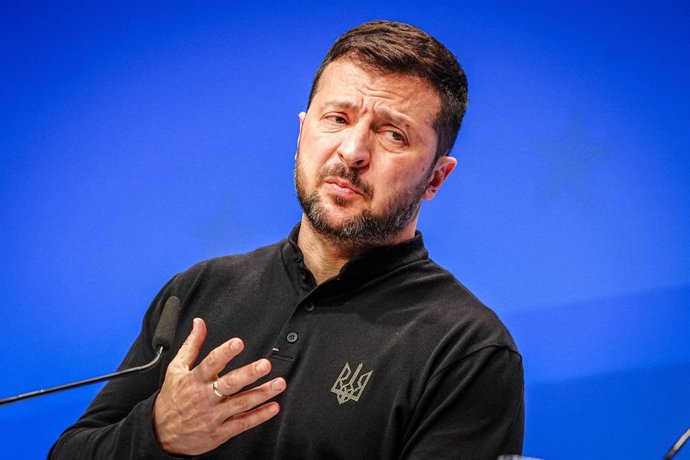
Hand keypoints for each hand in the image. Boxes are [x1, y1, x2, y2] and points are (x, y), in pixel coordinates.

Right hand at [152, 317, 285, 455]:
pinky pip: (242, 423)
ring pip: (241, 403)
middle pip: (229, 384)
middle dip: (249, 374)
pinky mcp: (220, 432)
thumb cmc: (172, 398)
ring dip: (262, 393)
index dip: (224, 353)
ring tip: (279, 384)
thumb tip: (199, 323)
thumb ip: (192, 345)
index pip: (210, 363)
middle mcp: (205, 397)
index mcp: (194, 380)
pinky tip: (273, 407)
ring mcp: (213, 415)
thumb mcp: (176, 369)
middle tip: (265, 365)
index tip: (238, 343)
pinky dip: (259, 416)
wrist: (160, 434)